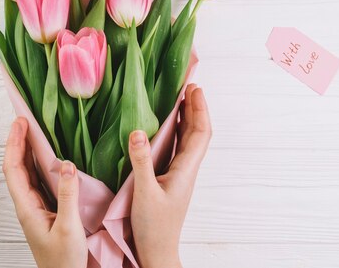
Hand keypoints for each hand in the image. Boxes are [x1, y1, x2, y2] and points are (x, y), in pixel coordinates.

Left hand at [2, 117, 87, 267]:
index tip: (20, 123)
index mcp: (27, 207)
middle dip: (18, 141)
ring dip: (27, 150)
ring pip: (26, 172)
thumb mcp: (68, 228)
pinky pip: (38, 180)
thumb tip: (66, 164)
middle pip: (16, 166)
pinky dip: (39, 163)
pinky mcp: (44, 210)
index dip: (15, 143)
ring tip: (33, 130)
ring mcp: (35, 207)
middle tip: (24, 119)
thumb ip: (67, 195)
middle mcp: (27, 204)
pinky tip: (47, 155)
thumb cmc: (64, 262)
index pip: (13, 169)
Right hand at [129, 84, 211, 267]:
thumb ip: (141, 162)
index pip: (200, 134)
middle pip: (197, 133)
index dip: (200, 110)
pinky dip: (173, 133)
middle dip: (195, 109)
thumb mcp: (144, 193)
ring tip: (179, 99)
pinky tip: (163, 127)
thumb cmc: (153, 227)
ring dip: (185, 119)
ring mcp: (178, 175)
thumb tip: (137, 131)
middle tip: (188, 86)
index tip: (194, 89)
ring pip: (187, 140)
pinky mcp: (168, 180)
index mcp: (185, 171)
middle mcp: (185, 170)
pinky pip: (175, 149)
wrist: (157, 251)